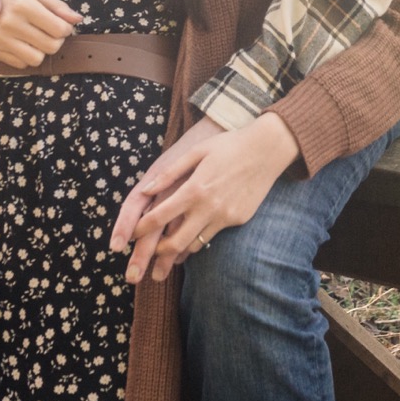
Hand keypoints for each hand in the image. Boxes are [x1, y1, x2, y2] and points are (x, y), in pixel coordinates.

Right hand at [0, 0, 81, 67]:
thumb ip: (56, 5)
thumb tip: (78, 19)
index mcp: (23, 4)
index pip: (60, 29)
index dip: (66, 29)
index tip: (60, 24)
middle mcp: (10, 23)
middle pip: (51, 46)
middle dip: (56, 41)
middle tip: (50, 32)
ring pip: (37, 59)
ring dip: (41, 50)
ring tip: (35, 38)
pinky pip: (20, 64)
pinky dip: (26, 56)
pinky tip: (21, 43)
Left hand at [110, 113, 299, 284]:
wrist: (267, 151)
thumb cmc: (228, 146)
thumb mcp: (196, 152)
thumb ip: (170, 173)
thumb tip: (146, 190)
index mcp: (194, 189)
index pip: (159, 216)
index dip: (141, 229)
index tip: (131, 235)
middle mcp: (208, 207)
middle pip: (175, 242)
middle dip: (157, 252)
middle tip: (148, 254)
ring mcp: (225, 217)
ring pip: (194, 245)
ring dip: (178, 250)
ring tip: (166, 252)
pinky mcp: (238, 220)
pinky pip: (213, 236)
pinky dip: (199, 239)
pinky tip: (192, 237)